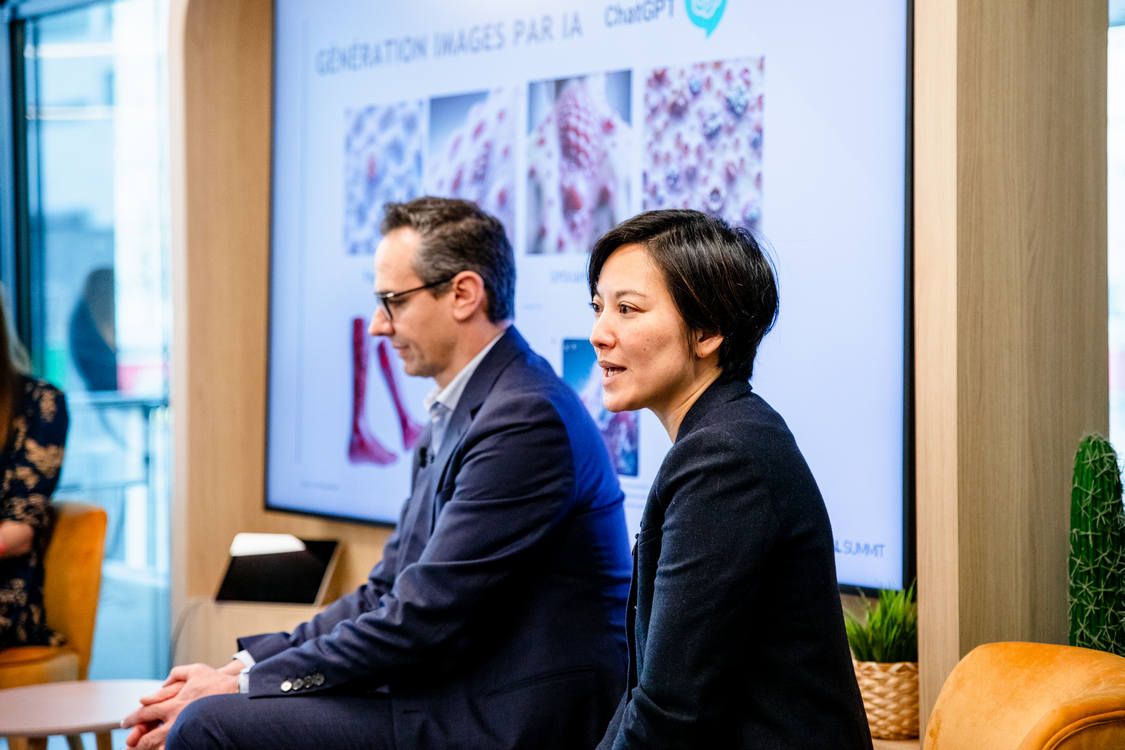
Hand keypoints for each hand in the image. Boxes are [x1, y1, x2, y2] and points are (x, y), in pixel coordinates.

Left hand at [122, 663, 238, 748]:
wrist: (238, 693)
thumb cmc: (217, 682)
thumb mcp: (195, 670)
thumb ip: (175, 674)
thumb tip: (162, 684)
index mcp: (174, 704)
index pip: (146, 713)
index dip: (132, 719)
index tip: (124, 722)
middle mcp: (177, 720)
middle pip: (148, 737)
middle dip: (135, 741)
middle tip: (128, 744)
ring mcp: (186, 731)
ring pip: (159, 747)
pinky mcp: (196, 738)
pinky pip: (177, 747)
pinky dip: (166, 749)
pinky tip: (162, 749)